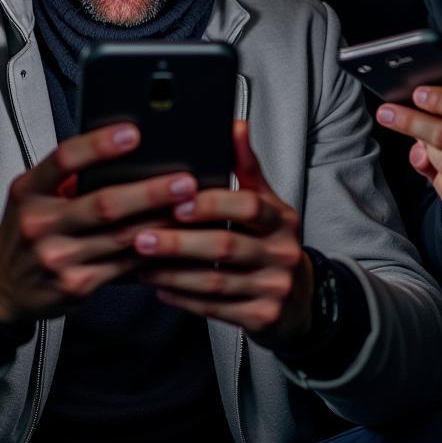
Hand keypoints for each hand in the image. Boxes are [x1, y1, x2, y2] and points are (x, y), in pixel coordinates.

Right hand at [0, 123, 196, 327]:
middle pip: (103, 204)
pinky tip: (172, 239)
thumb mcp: (32, 193)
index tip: (133, 133)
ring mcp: (58, 258)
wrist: (4, 285)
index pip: (64, 159)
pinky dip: (152, 251)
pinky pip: (124, 265)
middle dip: (149, 191)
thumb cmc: (27, 230)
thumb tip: (124, 155)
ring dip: (161, 222)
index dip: (100, 145)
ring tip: (189, 208)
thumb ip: (68, 176)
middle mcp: (39, 224)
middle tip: (183, 181)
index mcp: (28, 190)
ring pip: (121, 237)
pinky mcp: (77, 284)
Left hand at [134, 121, 314, 351]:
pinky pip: (214, 308)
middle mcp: (282, 253)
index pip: (247, 205)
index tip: (176, 203)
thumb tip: (234, 124)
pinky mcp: (261, 318)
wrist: (301, 299)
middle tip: (141, 236)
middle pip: (225, 245)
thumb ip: (245, 166)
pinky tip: (159, 286)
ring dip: (172, 272)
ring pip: (215, 280)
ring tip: (140, 261)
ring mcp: (273, 288)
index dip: (210, 204)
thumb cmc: (271, 241)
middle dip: (178, 241)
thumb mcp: (266, 202)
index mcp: (281, 218)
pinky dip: (183, 297)